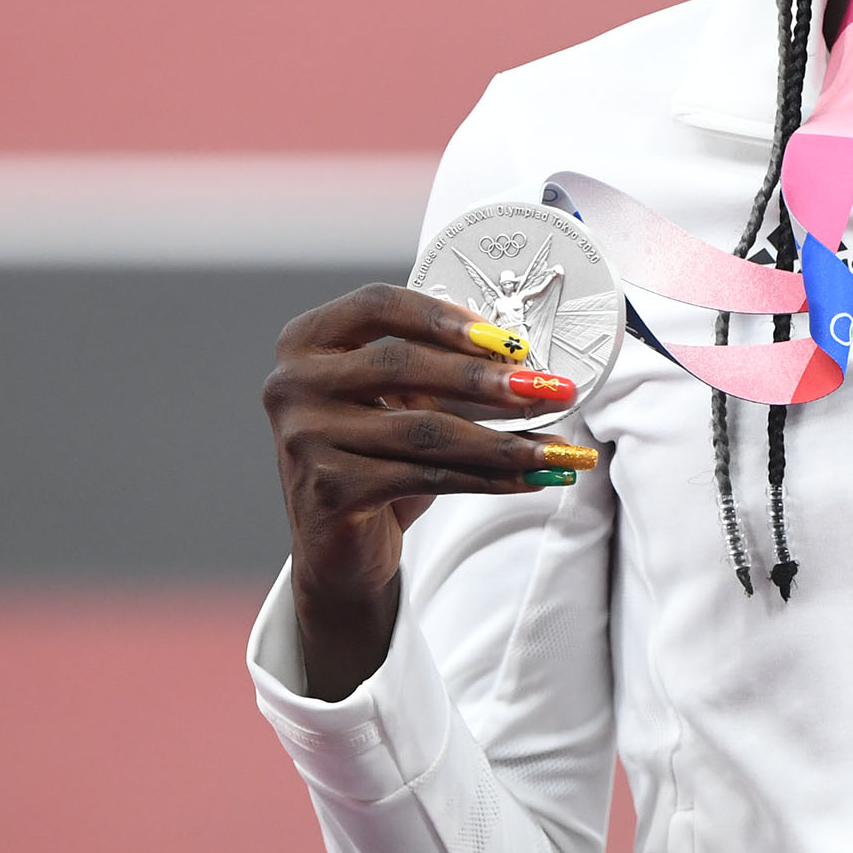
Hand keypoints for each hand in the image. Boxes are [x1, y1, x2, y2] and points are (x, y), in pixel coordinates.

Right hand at [263, 283, 589, 700]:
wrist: (338, 547)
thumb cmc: (376, 454)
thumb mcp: (401, 399)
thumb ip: (443, 367)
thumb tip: (529, 360)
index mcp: (306, 341)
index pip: (378, 305)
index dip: (446, 317)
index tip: (509, 340)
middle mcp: (292, 384)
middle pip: (402, 364)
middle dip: (489, 378)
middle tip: (555, 390)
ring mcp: (303, 439)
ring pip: (424, 431)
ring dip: (505, 440)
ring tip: (560, 446)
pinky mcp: (327, 491)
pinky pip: (426, 477)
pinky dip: (488, 478)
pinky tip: (529, 477)